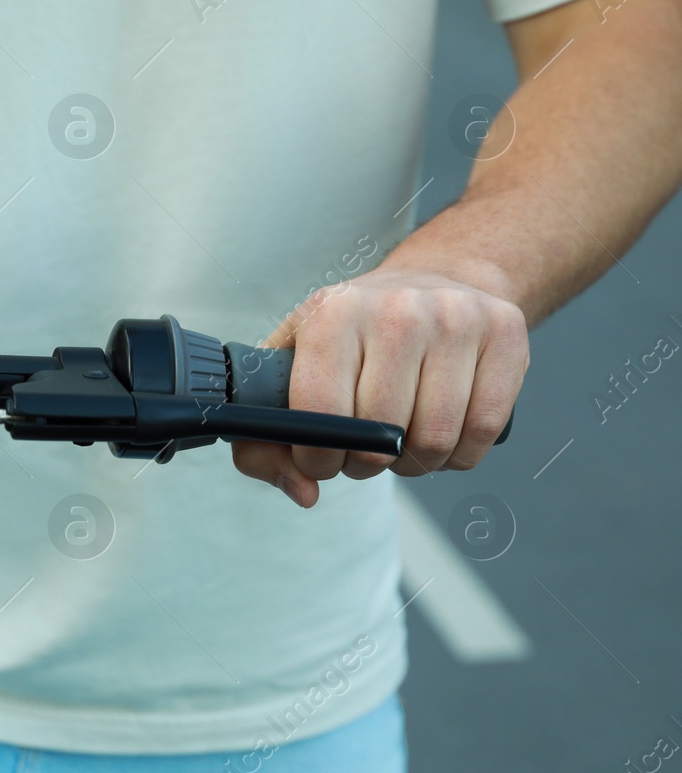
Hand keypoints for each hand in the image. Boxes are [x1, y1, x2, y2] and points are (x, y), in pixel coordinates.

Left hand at [230, 266, 528, 506]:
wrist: (432, 280)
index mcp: (334, 314)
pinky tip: (440, 434)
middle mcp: (397, 310)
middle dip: (365, 464)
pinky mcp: (505, 334)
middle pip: (381, 434)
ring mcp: (456, 318)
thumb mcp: (294, 364)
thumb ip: (267, 438)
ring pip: (436, 439)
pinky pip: (482, 431)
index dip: (316, 457)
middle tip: (362, 453)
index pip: (322, 412)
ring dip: (414, 463)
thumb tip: (303, 492)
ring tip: (400, 442)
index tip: (318, 462)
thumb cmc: (352, 335)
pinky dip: (457, 454)